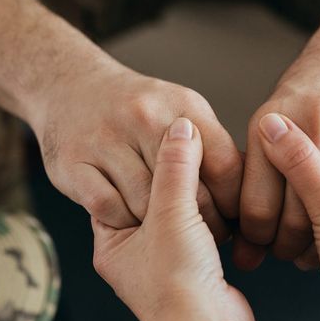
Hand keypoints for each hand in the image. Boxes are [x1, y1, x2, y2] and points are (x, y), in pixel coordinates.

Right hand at [30, 62, 242, 239]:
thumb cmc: (135, 108)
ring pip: (147, 206)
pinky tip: (130, 220)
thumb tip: (251, 188)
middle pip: (189, 193)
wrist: (69, 85)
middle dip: (203, 223)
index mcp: (184, 107)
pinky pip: (109, 209)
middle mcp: (146, 118)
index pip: (226, 167)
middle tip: (205, 235)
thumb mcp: (181, 110)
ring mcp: (107, 140)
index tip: (236, 222)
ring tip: (168, 231)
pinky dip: (122, 220)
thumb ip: (211, 146)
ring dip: (159, 227)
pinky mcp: (74, 164)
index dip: (234, 203)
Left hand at [91, 117, 254, 320]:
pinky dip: (215, 217)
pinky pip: (203, 231)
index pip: (117, 188)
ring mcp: (167, 263)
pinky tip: (227, 201)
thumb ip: (176, 168)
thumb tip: (181, 127)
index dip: (138, 160)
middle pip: (152, 198)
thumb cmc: (177, 284)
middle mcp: (135, 254)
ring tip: (212, 173)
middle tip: (190, 146)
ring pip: (181, 214)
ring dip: (198, 197)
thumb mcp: (172, 214)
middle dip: (173, 176)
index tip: (158, 134)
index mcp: (112, 243)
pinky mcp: (198, 269)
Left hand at [239, 57, 319, 269]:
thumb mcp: (268, 128)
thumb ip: (255, 182)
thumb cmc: (306, 106)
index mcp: (272, 120)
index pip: (259, 206)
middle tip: (291, 255)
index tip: (262, 249)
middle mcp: (317, 117)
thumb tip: (243, 255)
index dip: (259, 239)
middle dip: (293, 244)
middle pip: (301, 213)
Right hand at [255, 112, 319, 320]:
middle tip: (270, 184)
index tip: (278, 142)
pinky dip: (300, 235)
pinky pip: (319, 231)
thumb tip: (272, 123)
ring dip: (296, 214)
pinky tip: (283, 241)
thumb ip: (301, 163)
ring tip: (275, 222)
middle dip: (299, 186)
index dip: (310, 144)